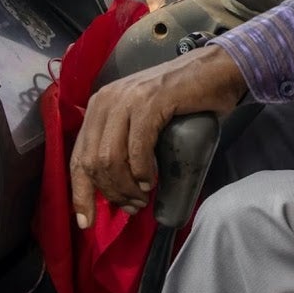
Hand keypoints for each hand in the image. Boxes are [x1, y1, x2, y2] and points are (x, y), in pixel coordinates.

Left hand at [70, 45, 247, 228]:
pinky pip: (136, 147)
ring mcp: (127, 99)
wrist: (216, 70)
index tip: (87, 221)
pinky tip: (151, 180)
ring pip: (110, 158)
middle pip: (92, 162)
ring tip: (142, 198)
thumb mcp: (141, 119)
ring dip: (126, 187)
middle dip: (110, 193)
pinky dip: (142, 171)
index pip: (78, 157)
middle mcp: (106, 100)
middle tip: (133, 208)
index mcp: (99, 106)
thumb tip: (111, 188)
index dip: (80, 193)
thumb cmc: (182, 98)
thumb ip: (121, 143)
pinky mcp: (150, 101)